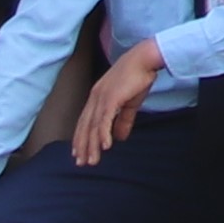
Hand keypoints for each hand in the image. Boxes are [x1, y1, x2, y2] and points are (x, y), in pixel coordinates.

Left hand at [71, 38, 164, 164]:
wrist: (145, 60)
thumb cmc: (138, 77)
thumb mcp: (130, 103)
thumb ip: (123, 121)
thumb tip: (119, 138)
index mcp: (97, 97)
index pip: (85, 121)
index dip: (81, 138)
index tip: (78, 153)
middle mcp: (95, 97)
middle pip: (86, 126)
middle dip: (83, 145)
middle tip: (81, 162)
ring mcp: (101, 97)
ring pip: (93, 126)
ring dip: (92, 145)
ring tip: (92, 160)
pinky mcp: (111, 98)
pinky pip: (105, 120)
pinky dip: (103, 134)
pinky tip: (105, 147)